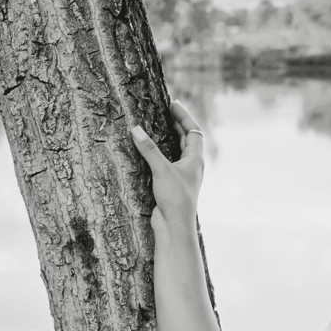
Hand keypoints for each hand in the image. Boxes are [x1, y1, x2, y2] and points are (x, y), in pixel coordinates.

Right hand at [126, 96, 207, 224]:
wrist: (174, 227)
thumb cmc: (175, 199)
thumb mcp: (161, 170)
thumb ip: (148, 149)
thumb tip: (135, 129)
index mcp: (195, 160)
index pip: (194, 131)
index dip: (184, 116)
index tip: (173, 104)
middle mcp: (191, 167)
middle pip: (187, 140)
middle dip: (177, 125)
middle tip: (165, 111)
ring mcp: (182, 176)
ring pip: (177, 151)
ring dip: (169, 138)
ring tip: (157, 126)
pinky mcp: (171, 185)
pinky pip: (167, 163)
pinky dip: (160, 153)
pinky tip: (149, 152)